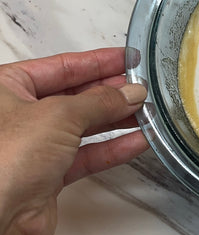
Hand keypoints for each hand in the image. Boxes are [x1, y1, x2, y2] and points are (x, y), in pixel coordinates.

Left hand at [0, 48, 147, 234]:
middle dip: (111, 93)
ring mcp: (33, 146)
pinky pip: (86, 155)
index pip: (61, 66)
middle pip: (74, 96)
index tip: (127, 58)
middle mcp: (17, 115)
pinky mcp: (47, 176)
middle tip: (141, 88)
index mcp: (5, 88)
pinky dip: (113, 148)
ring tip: (147, 113)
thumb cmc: (3, 160)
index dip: (97, 61)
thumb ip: (101, 101)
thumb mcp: (59, 114)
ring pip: (83, 127)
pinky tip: (138, 141)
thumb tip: (131, 93)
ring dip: (116, 120)